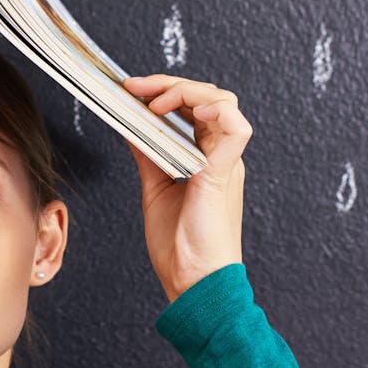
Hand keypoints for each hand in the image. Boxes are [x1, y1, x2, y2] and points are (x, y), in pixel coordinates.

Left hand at [121, 75, 252, 302]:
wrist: (193, 283)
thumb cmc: (179, 246)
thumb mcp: (155, 188)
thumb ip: (148, 154)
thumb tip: (130, 125)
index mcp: (207, 159)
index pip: (195, 108)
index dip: (166, 91)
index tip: (132, 90)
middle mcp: (220, 157)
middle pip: (208, 97)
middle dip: (170, 84)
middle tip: (136, 88)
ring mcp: (225, 163)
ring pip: (223, 102)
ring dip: (186, 92)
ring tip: (155, 102)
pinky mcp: (223, 174)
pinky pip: (236, 129)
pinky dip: (216, 110)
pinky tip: (192, 109)